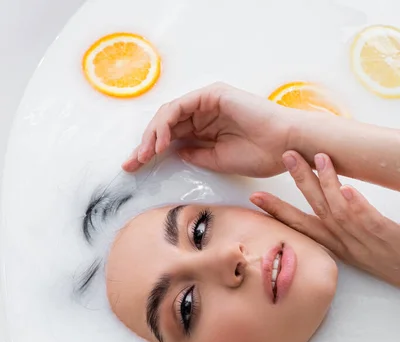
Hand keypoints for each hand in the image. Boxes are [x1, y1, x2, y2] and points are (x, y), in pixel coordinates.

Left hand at [122, 82, 292, 176]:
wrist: (283, 146)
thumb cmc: (258, 155)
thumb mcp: (217, 161)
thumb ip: (195, 154)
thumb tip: (174, 152)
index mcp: (206, 129)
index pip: (171, 138)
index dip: (151, 152)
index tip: (135, 169)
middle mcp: (204, 113)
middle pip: (165, 126)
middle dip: (145, 145)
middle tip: (132, 164)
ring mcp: (207, 102)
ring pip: (168, 115)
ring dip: (152, 136)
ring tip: (146, 156)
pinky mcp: (211, 94)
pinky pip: (180, 107)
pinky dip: (166, 124)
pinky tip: (160, 143)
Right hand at [250, 152, 399, 286]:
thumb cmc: (385, 261)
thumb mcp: (355, 248)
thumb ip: (341, 227)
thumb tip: (336, 196)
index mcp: (333, 243)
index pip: (298, 224)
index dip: (275, 211)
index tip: (255, 197)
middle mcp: (343, 240)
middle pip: (314, 209)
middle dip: (299, 182)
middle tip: (288, 156)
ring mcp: (362, 238)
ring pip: (337, 209)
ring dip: (326, 183)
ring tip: (319, 158)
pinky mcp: (383, 235)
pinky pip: (366, 218)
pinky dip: (355, 204)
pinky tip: (347, 188)